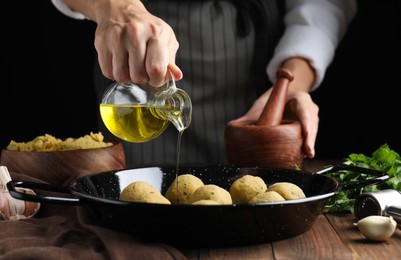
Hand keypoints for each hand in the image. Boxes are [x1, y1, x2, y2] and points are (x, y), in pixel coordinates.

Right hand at [65, 0, 181, 85]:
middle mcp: (135, 34)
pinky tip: (120, 62)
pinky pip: (108, 72)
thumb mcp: (165, 39)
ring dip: (127, 77)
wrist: (121, 11)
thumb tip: (176, 76)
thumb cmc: (147, 28)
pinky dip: (115, 73)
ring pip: (121, 76)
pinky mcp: (102, 43)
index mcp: (155, 33)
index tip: (155, 78)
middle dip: (142, 78)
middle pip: (138, 76)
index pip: (156, 69)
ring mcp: (117, 38)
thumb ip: (170, 60)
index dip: (157, 80)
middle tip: (142, 69)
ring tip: (130, 66)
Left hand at [230, 58, 318, 158]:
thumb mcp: (262, 104)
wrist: (283, 96)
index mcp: (299, 98)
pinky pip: (309, 137)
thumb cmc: (272, 100)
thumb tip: (234, 128)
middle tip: (308, 152)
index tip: (306, 133)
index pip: (305, 109)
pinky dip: (307, 145)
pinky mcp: (309, 128)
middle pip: (312, 122)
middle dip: (310, 138)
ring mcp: (311, 119)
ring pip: (312, 131)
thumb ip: (251, 115)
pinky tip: (305, 155)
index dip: (307, 121)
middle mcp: (308, 108)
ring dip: (309, 143)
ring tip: (307, 155)